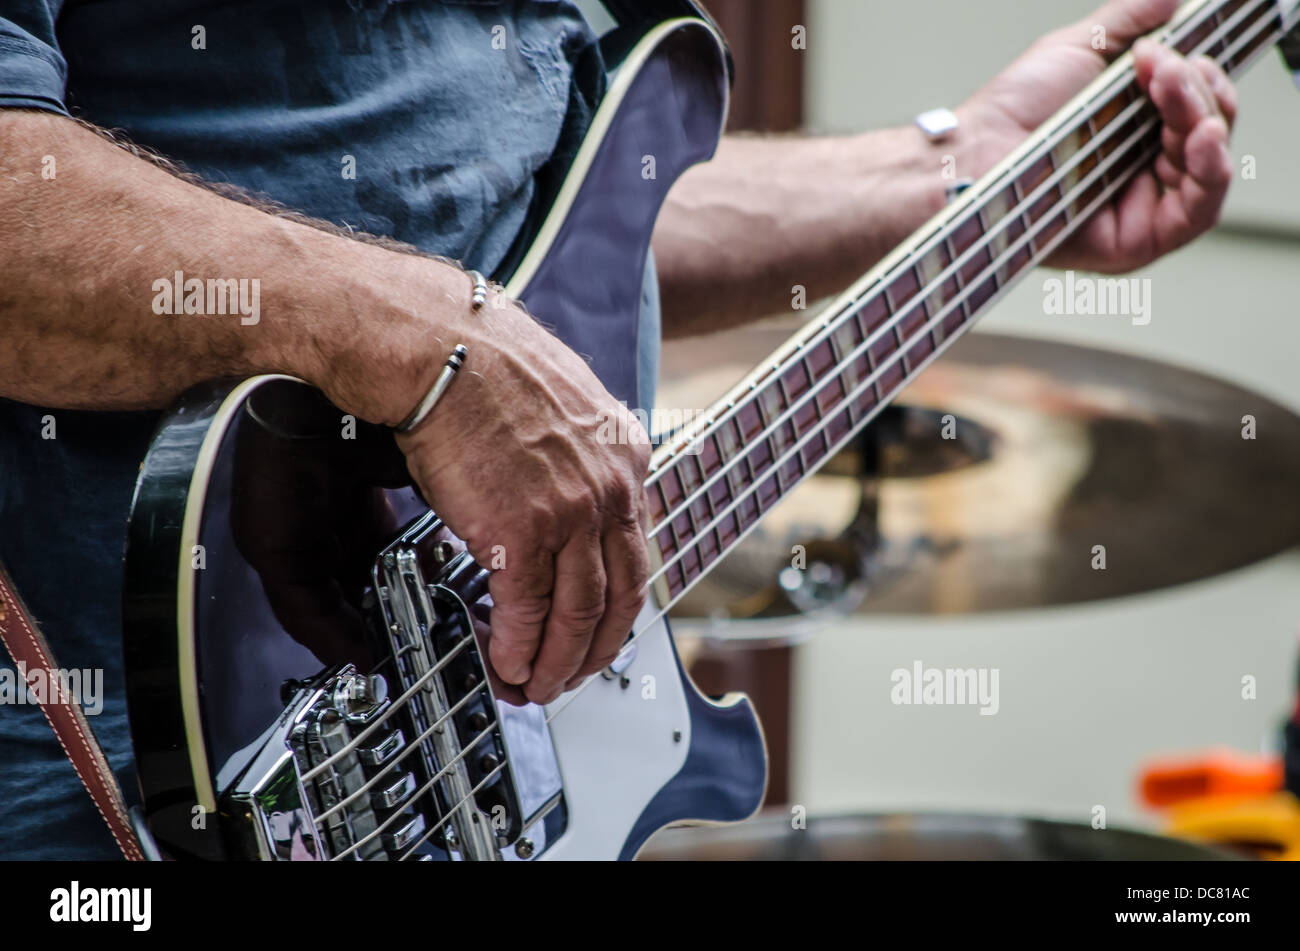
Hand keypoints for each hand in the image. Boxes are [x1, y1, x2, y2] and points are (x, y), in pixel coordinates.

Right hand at [323, 270, 651, 705]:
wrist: (439, 346)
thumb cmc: (480, 361)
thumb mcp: (560, 402)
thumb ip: (576, 453)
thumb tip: (558, 486)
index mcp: (624, 455)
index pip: (635, 551)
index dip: (617, 605)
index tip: (598, 630)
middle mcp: (610, 488)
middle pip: (618, 594)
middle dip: (594, 650)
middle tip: (569, 676)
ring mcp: (572, 512)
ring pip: (579, 614)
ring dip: (555, 662)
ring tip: (533, 686)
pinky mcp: (524, 530)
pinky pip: (527, 610)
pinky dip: (516, 646)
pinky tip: (503, 663)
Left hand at [958, 0, 1236, 272]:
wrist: (976, 154)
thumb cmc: (1011, 114)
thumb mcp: (1083, 48)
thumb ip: (1133, 20)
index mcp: (1137, 129)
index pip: (1199, 106)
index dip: (1202, 79)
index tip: (1182, 52)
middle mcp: (1143, 169)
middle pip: (1209, 133)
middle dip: (1199, 92)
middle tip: (1166, 69)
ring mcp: (1142, 207)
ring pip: (1211, 169)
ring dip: (1206, 119)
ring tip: (1175, 89)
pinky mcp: (1136, 243)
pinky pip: (1197, 213)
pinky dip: (1211, 170)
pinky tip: (1201, 136)